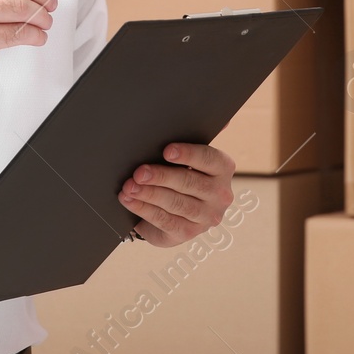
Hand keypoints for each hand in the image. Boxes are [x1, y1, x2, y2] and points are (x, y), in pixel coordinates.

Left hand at [119, 143, 235, 246]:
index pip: (209, 159)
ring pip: (176, 203)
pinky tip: (129, 200)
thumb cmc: (182, 174)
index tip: (166, 151)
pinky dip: (143, 209)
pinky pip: (164, 220)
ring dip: (149, 194)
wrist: (177, 210)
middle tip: (139, 172)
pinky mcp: (188, 233)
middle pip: (189, 182)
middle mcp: (220, 194)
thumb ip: (198, 136)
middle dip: (160, 176)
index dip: (188, 154)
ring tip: (129, 186)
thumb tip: (223, 120)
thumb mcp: (190, 156)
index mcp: (223, 169)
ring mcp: (206, 217)